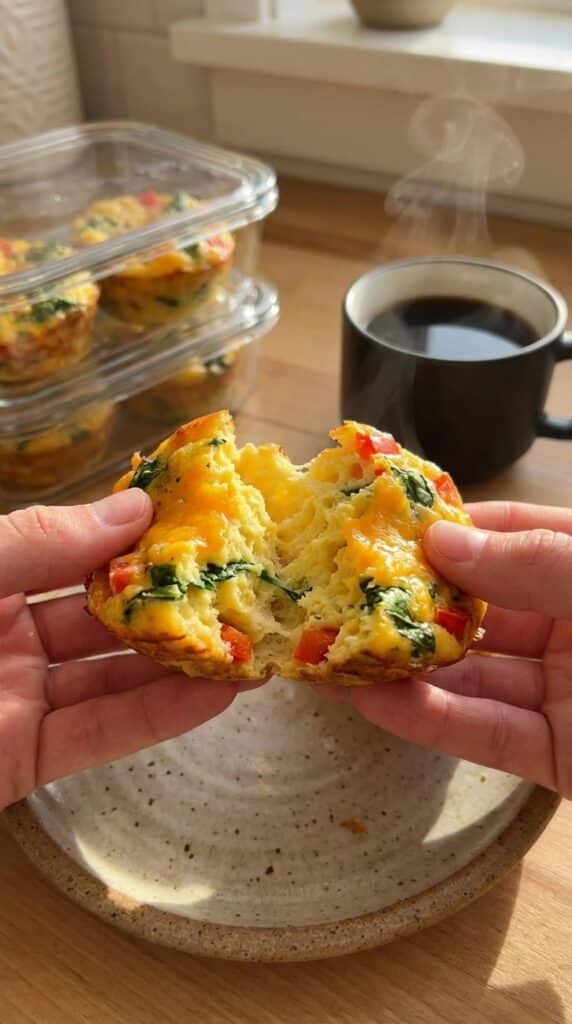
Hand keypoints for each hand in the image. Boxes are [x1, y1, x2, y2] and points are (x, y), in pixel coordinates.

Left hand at [0, 491, 242, 811]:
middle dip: (173, 598)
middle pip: (103, 612)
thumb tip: (134, 510)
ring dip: (182, 660)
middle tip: (246, 582)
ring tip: (253, 639)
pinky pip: (103, 734)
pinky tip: (219, 694)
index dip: (134, 533)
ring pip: (113, 675)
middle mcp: (2, 632)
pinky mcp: (24, 760)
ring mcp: (15, 697)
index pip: (73, 547)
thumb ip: (38, 541)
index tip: (201, 518)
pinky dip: (162, 715)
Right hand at [320, 502, 571, 797]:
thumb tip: (441, 542)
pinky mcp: (558, 758)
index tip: (381, 526)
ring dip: (403, 668)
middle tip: (338, 594)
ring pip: (470, 678)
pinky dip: (429, 721)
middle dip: (408, 604)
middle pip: (477, 609)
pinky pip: (485, 735)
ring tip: (333, 653)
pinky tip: (373, 701)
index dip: (448, 530)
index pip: (509, 534)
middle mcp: (570, 627)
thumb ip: (535, 560)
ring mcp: (563, 694)